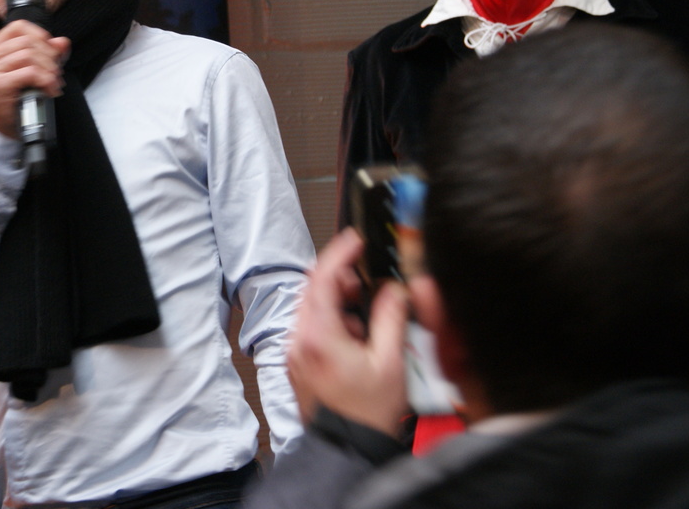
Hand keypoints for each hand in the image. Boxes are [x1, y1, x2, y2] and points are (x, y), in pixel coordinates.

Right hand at [0, 19, 69, 138]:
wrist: (5, 126)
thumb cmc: (17, 97)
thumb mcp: (33, 70)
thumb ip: (48, 54)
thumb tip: (62, 42)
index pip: (19, 27)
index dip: (40, 36)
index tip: (51, 52)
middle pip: (27, 42)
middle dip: (49, 57)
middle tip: (56, 73)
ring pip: (29, 56)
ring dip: (48, 70)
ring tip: (53, 83)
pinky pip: (29, 72)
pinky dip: (45, 80)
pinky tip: (50, 90)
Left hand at [287, 228, 409, 435]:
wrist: (348, 449)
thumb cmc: (367, 414)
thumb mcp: (390, 362)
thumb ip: (390, 318)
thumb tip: (393, 289)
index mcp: (318, 335)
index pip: (321, 278)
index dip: (339, 253)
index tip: (355, 239)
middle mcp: (299, 341)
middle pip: (314, 291)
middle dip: (341, 280)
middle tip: (368, 282)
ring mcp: (295, 353)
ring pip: (312, 309)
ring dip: (338, 303)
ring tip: (367, 321)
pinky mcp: (299, 363)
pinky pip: (311, 329)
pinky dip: (332, 322)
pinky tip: (357, 339)